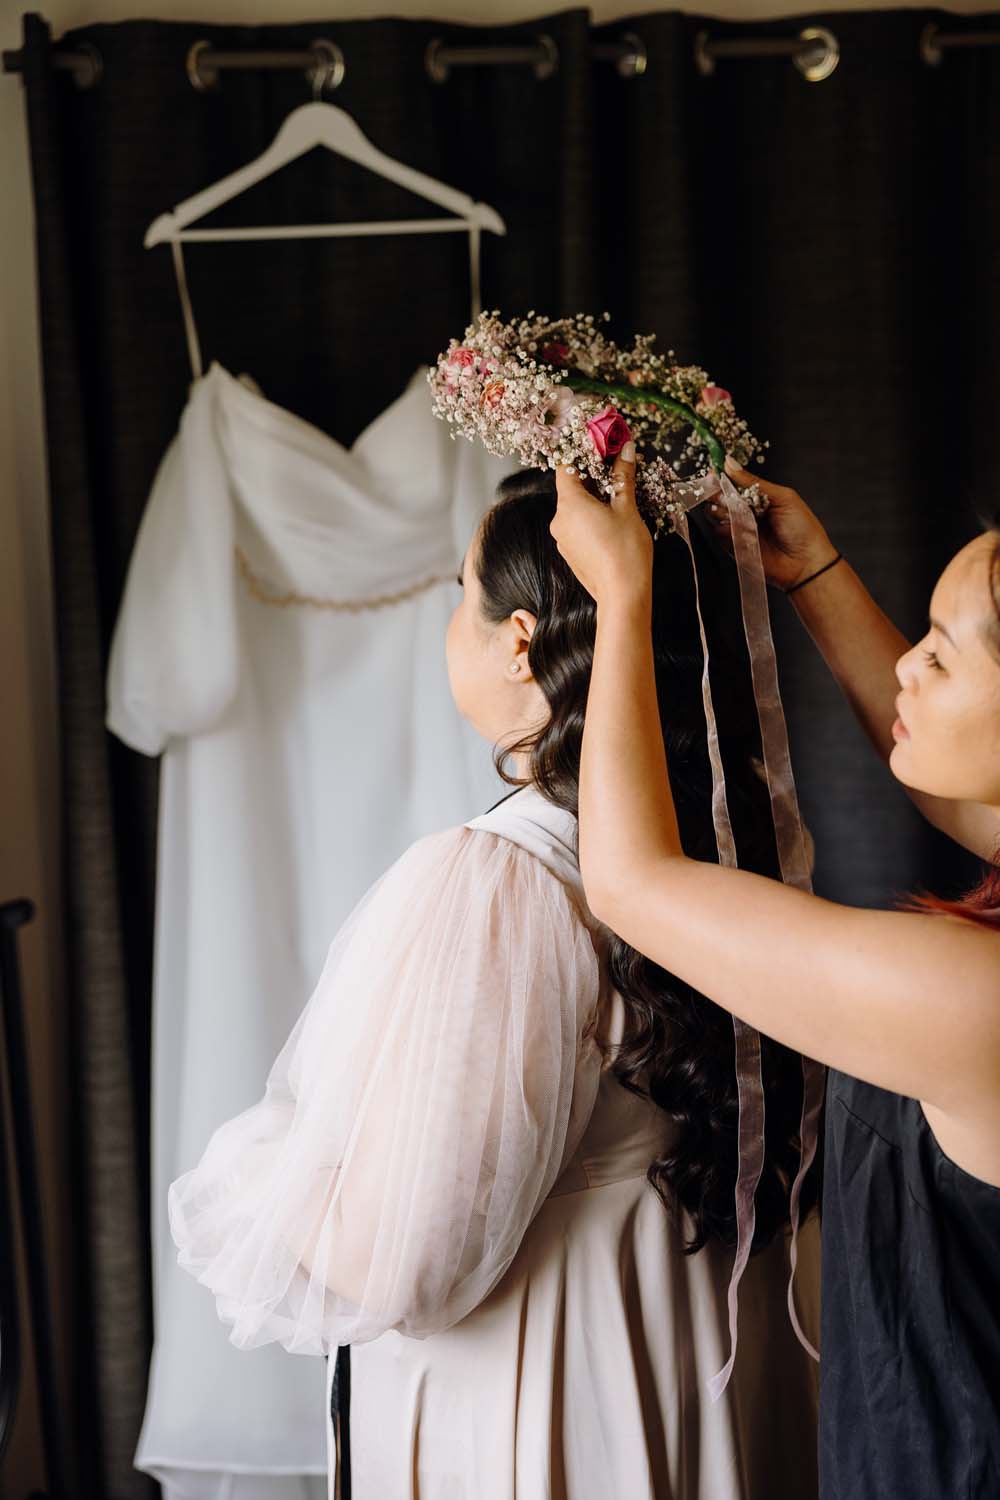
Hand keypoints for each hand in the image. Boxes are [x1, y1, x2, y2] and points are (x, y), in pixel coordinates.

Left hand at [550, 445, 652, 607]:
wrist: (622, 595)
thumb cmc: (625, 550)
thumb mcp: (627, 508)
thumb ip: (622, 477)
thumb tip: (625, 449)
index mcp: (569, 504)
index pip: (566, 467)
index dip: (581, 454)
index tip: (599, 448)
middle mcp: (559, 521)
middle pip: (571, 488)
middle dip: (593, 478)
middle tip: (616, 470)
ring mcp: (562, 539)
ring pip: (575, 508)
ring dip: (594, 499)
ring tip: (619, 497)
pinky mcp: (570, 553)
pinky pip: (577, 526)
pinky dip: (591, 518)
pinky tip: (612, 521)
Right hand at [718, 458, 837, 592]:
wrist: (805, 563)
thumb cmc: (802, 528)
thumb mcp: (782, 497)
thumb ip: (753, 481)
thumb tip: (729, 463)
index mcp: (759, 496)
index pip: (733, 482)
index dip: (722, 477)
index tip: (714, 472)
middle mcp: (746, 511)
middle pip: (720, 497)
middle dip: (719, 493)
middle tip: (725, 495)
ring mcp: (739, 528)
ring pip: (716, 514)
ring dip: (724, 511)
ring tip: (739, 515)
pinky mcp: (734, 546)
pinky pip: (719, 533)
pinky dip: (727, 529)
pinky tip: (743, 531)